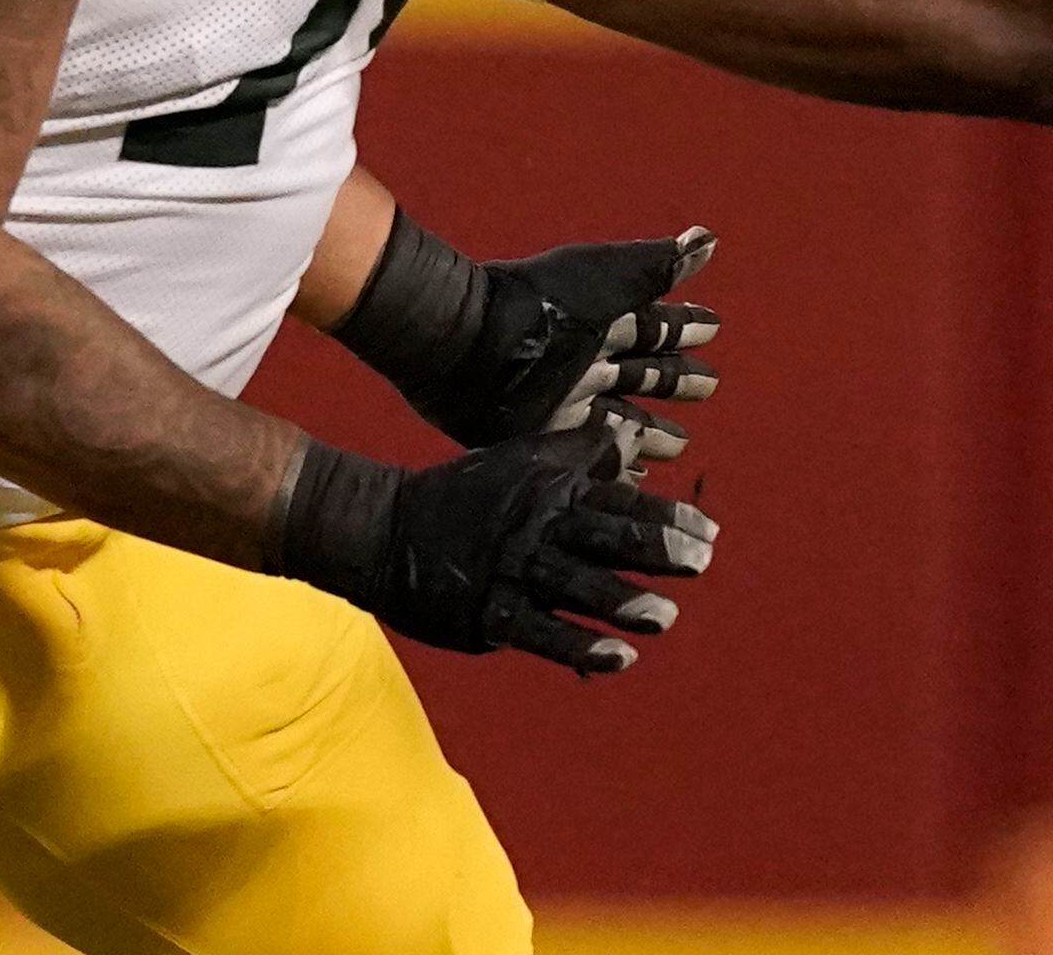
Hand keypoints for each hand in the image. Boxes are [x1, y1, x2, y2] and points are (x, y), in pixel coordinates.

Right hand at [272, 426, 715, 674]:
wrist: (383, 529)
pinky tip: (618, 657)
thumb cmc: (465, 495)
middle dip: (652, 549)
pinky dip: (579, 645)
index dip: (663, 516)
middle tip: (700, 563)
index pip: (614, 502)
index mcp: (546, 494)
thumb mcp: (518, 462)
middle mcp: (534, 530)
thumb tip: (629, 435)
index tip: (709, 533)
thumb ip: (577, 455)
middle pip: (601, 538)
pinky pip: (539, 632)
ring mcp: (510, 572)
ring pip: (575, 587)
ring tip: (664, 616)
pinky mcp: (488, 612)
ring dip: (622, 601)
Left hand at [344, 218, 722, 448]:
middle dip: (675, 379)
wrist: (467, 343)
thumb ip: (657, 266)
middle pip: (642, 374)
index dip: (684, 327)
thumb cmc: (537, 304)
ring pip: (621, 421)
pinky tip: (634, 478)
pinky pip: (586, 455)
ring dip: (650, 432)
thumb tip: (709, 239)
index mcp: (597, 322)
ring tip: (680, 444)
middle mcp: (583, 363)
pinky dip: (612, 466)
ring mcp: (563, 402)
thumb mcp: (605, 278)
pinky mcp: (541, 437)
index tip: (715, 324)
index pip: (653, 326)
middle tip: (710, 383)